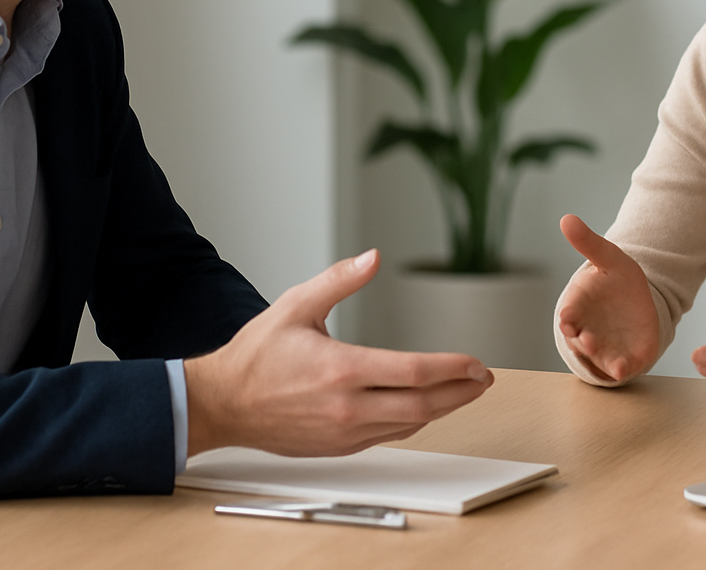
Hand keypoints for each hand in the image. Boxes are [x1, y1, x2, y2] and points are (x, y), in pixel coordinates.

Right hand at [183, 249, 493, 456]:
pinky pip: (388, 437)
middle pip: (422, 405)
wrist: (221, 404)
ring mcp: (344, 432)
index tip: (475, 362)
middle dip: (460, 392)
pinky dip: (413, 422)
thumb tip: (372, 258)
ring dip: (442, 409)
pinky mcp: (338, 447)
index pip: (413, 372)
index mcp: (341, 369)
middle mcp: (347, 406)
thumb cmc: (255, 356)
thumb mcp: (296, 304)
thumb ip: (339, 280)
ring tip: (464, 391)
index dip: (451, 368)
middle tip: (483, 379)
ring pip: (409, 425)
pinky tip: (424, 408)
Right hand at [557, 214, 659, 382]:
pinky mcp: (624, 357)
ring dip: (599, 358)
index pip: (569, 312)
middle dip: (582, 341)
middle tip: (586, 340)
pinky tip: (623, 370)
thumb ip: (588, 242)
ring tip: (607, 358)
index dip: (568, 316)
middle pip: (579, 339)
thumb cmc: (616, 280)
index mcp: (578, 305)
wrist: (637, 304)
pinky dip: (619, 370)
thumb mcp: (609, 258)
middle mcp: (586, 329)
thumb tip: (567, 218)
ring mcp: (604, 346)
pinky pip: (619, 366)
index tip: (567, 318)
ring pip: (597, 356)